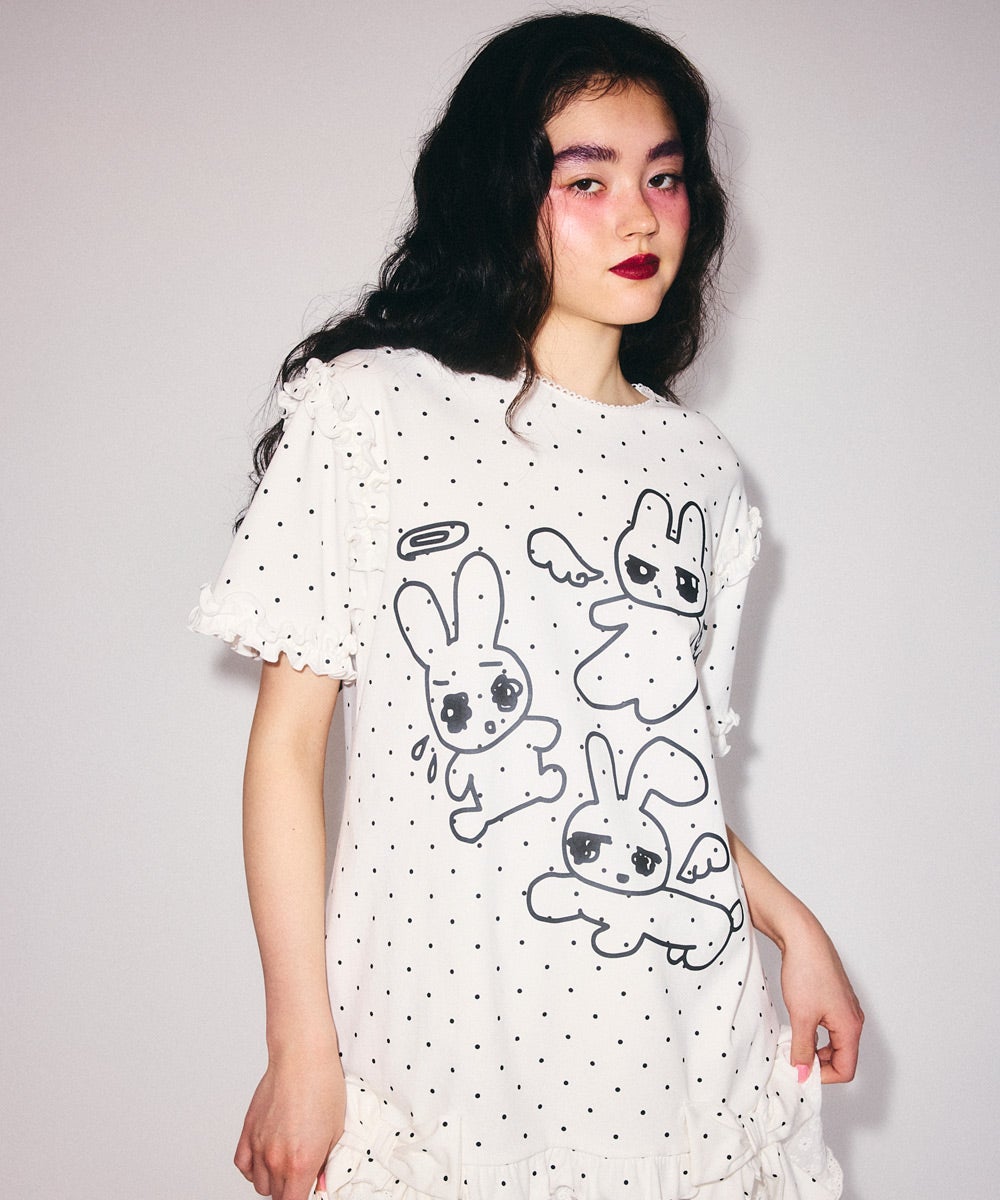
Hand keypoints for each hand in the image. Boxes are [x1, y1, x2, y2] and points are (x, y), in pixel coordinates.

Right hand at [234, 1043, 345, 1198]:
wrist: (302, 1058)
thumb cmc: (323, 1086)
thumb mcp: (337, 1131)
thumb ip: (326, 1164)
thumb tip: (321, 1184)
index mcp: (301, 1163)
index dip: (302, 1199)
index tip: (309, 1190)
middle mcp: (276, 1159)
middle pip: (277, 1196)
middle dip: (290, 1190)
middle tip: (303, 1175)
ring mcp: (258, 1146)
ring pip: (260, 1184)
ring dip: (272, 1180)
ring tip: (286, 1163)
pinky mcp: (248, 1131)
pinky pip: (243, 1165)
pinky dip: (252, 1168)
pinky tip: (265, 1158)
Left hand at [780, 914, 863, 1083]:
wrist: (802, 937)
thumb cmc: (806, 971)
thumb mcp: (801, 1016)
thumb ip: (803, 1049)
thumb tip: (803, 1073)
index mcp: (851, 1027)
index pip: (846, 1070)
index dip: (823, 1076)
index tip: (800, 1070)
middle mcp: (853, 1019)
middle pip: (842, 1057)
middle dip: (818, 1062)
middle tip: (793, 1057)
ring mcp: (845, 1008)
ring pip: (835, 1042)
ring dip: (815, 1047)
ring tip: (793, 1040)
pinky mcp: (835, 998)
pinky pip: (830, 1027)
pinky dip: (815, 1033)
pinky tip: (798, 1025)